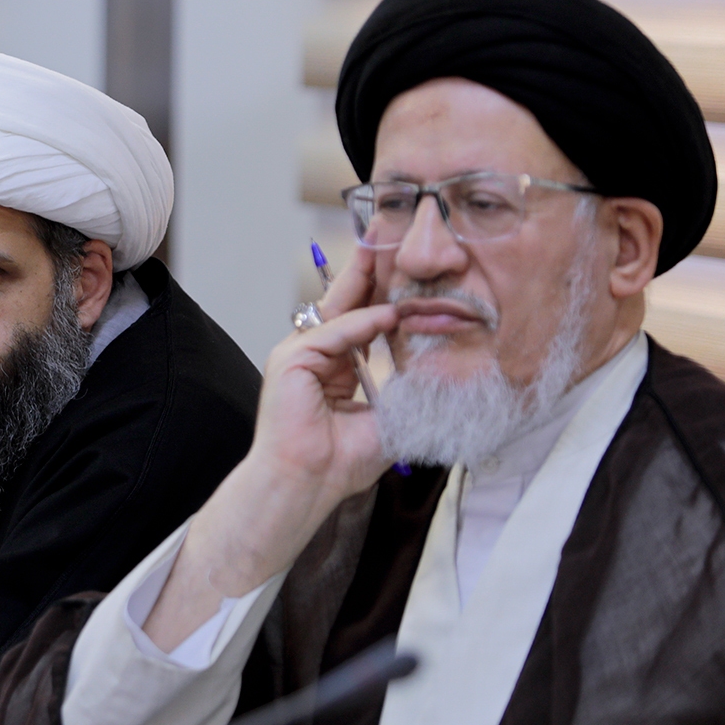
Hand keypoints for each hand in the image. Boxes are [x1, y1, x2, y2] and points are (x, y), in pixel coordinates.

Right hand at [143, 248, 398, 648]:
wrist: (306, 484)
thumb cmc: (340, 462)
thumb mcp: (384, 414)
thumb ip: (399, 384)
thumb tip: (435, 361)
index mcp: (329, 368)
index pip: (358, 321)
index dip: (383, 295)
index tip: (407, 271)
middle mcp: (309, 355)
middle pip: (346, 304)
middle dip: (371, 273)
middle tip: (395, 239)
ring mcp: (296, 355)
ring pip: (340, 311)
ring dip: (373, 287)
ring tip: (397, 257)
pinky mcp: (289, 360)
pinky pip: (333, 333)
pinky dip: (363, 323)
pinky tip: (391, 315)